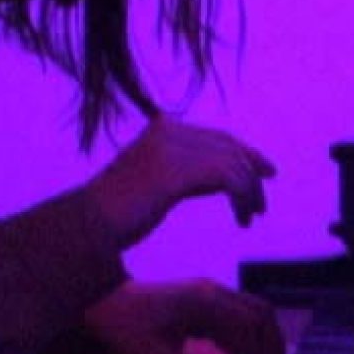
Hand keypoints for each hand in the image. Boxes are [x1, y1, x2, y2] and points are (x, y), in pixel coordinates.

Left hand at [84, 280, 284, 353]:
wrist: (101, 305)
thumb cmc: (124, 329)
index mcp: (201, 301)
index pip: (249, 326)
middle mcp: (211, 292)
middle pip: (261, 314)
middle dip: (272, 348)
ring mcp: (209, 294)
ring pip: (253, 314)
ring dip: (263, 344)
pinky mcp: (204, 302)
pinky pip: (237, 319)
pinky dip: (246, 342)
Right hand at [86, 115, 276, 247]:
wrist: (88, 225)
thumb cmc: (115, 214)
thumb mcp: (151, 180)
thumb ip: (178, 169)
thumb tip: (213, 174)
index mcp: (162, 128)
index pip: (216, 136)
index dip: (244, 153)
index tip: (265, 172)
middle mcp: (169, 130)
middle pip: (229, 146)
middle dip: (252, 171)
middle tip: (264, 198)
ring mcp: (173, 148)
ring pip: (233, 164)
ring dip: (249, 192)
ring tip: (252, 216)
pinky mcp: (178, 171)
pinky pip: (229, 180)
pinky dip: (242, 199)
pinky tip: (242, 219)